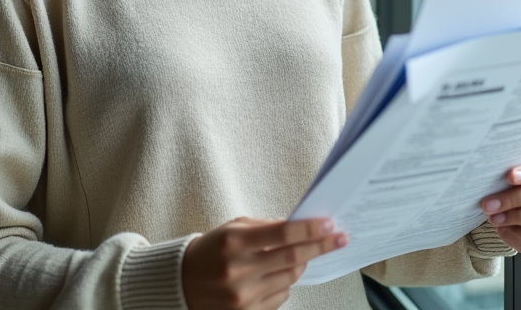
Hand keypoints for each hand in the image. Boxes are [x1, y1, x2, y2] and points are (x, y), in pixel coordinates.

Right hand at [182, 217, 347, 309]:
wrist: (181, 283)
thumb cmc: (211, 250)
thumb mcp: (233, 228)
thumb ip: (266, 226)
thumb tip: (301, 226)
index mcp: (234, 243)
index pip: (282, 234)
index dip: (309, 229)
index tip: (329, 224)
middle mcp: (238, 271)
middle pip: (292, 257)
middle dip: (319, 246)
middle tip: (338, 238)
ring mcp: (242, 296)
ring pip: (290, 278)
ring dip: (300, 264)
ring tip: (298, 255)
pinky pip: (281, 296)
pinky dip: (285, 283)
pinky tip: (273, 275)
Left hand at [480, 159, 520, 255]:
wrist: (517, 218)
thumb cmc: (515, 193)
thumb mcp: (512, 182)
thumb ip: (509, 179)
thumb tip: (492, 179)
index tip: (510, 176)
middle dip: (512, 198)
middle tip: (490, 203)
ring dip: (513, 216)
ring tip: (494, 218)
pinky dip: (517, 233)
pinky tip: (505, 229)